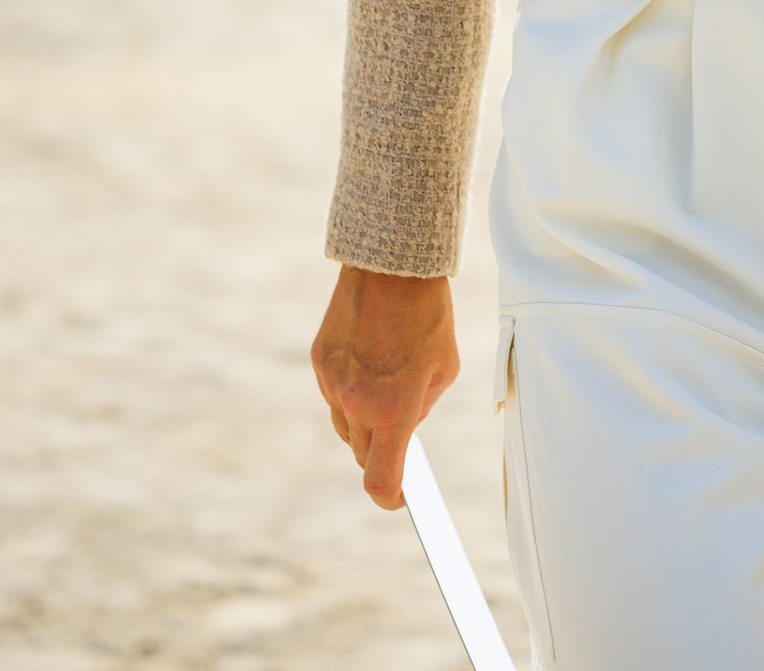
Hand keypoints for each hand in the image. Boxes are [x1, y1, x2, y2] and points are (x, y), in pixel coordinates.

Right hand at [311, 265, 459, 508]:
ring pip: (344, 424)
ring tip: (386, 383)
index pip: (381, 479)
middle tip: (400, 434)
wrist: (391, 266)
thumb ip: (423, 406)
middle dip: (382, 450)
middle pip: (363, 453)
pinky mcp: (318, 361)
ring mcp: (331, 382)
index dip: (391, 497)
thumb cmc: (429, 315)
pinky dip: (349, 389)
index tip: (401, 499)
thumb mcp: (445, 367)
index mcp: (393, 409)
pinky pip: (333, 393)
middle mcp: (355, 403)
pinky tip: (369, 360)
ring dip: (363, 419)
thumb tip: (404, 426)